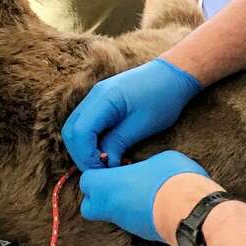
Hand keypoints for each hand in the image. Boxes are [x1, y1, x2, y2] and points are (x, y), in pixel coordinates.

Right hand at [62, 59, 201, 170]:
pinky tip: (106, 151)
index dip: (86, 156)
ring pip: (76, 128)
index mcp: (103, 98)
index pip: (80, 132)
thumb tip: (105, 164)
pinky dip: (91, 141)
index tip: (102, 171)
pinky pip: (87, 124)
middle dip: (82, 155)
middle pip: (71, 131)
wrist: (173, 74)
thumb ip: (118, 143)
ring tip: (104, 163)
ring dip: (85, 149)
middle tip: (101, 171)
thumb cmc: (163, 97)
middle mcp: (94, 96)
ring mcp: (96, 98)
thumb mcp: (142, 124)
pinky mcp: (102, 103)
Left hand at [79, 151, 208, 241]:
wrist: (193, 211)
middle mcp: (113, 207)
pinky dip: (140, 215)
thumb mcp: (159, 159)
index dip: (96, 174)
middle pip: (90, 206)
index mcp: (110, 185)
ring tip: (143, 192)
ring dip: (123, 205)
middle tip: (118, 184)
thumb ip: (143, 166)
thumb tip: (147, 169)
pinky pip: (134, 222)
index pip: (86, 181)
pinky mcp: (144, 234)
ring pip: (114, 215)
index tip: (111, 167)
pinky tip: (156, 204)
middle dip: (99, 197)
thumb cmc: (173, 180)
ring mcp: (128, 224)